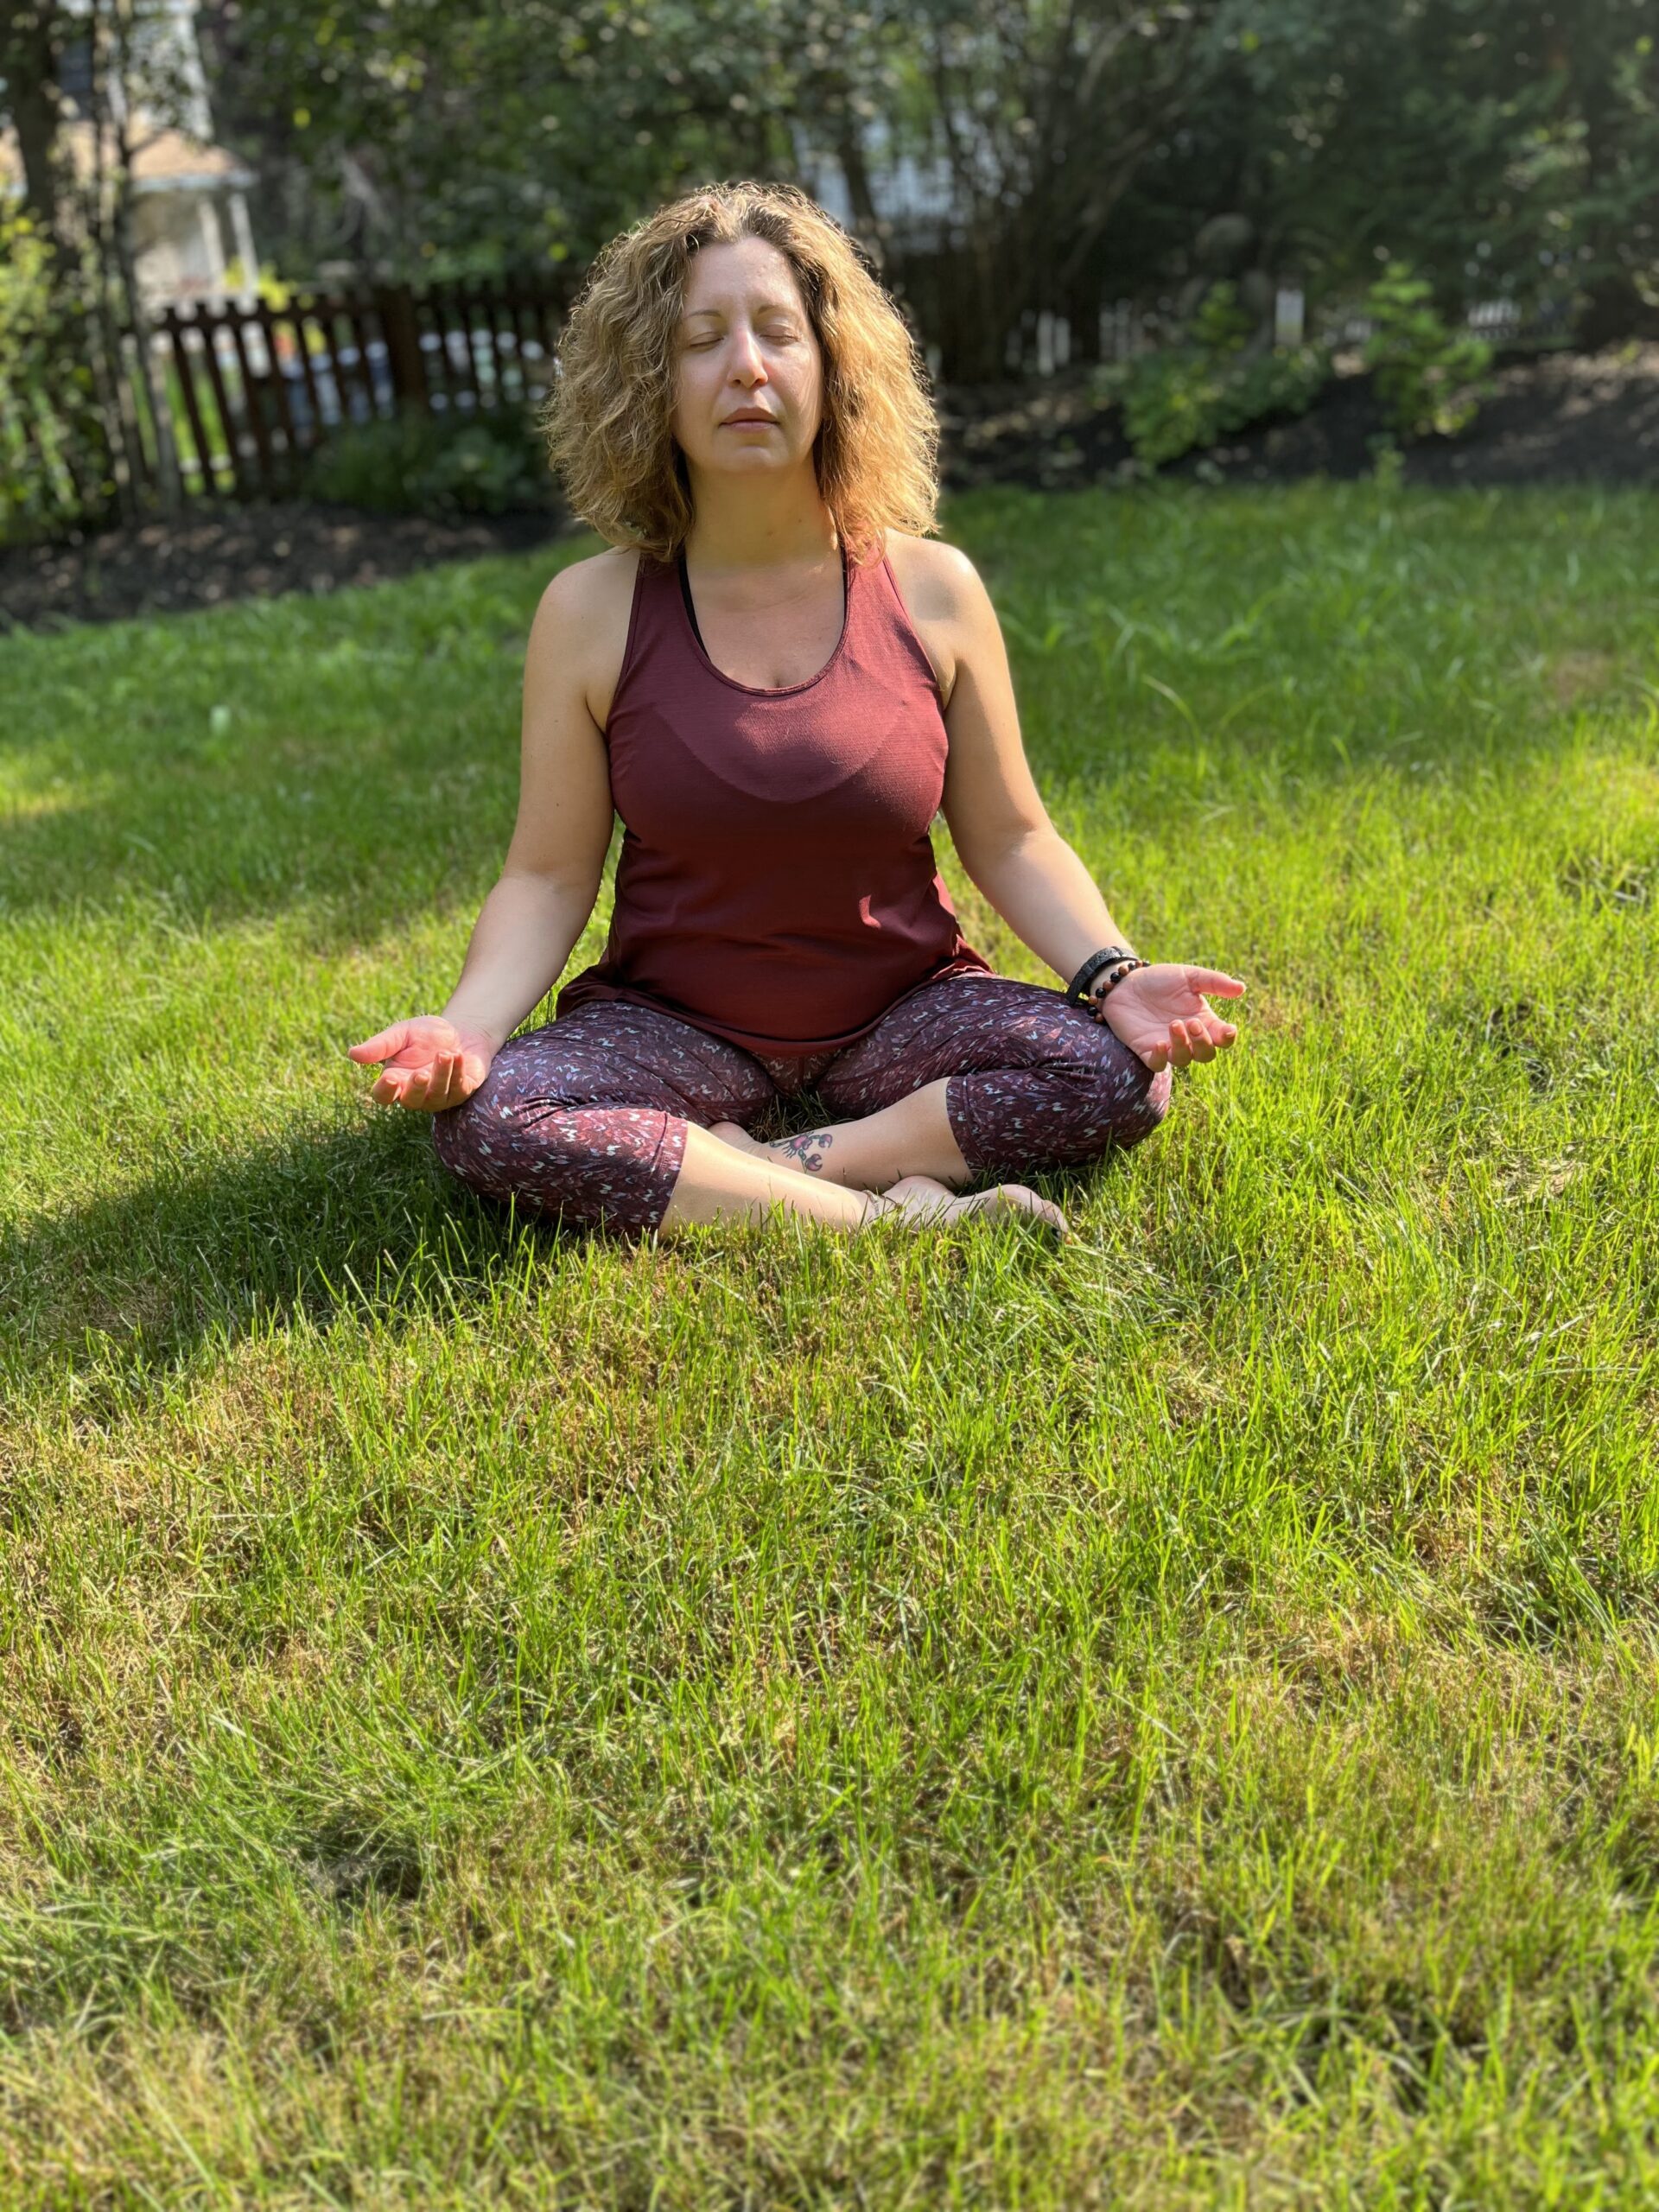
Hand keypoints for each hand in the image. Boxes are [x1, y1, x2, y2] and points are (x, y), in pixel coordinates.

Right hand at [347, 1015, 497, 1112]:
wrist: (460, 1032)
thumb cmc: (426, 1035)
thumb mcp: (401, 1034)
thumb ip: (380, 1046)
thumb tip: (352, 1054)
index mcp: (396, 1081)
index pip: (383, 1095)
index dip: (385, 1090)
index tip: (391, 1079)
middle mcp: (416, 1094)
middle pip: (411, 1101)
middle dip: (416, 1088)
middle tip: (421, 1073)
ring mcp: (439, 1097)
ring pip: (437, 1095)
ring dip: (441, 1075)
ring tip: (445, 1054)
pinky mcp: (461, 1092)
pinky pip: (459, 1088)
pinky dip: (458, 1071)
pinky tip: (458, 1055)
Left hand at [1092, 963, 1245, 1072]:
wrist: (1125, 983)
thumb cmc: (1160, 980)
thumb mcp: (1189, 976)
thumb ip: (1214, 982)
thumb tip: (1241, 989)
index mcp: (1203, 1020)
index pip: (1223, 1038)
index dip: (1228, 1038)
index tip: (1228, 1029)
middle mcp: (1188, 1037)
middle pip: (1206, 1054)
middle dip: (1203, 1042)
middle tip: (1192, 1022)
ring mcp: (1168, 1045)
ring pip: (1183, 1060)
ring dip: (1182, 1046)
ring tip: (1173, 1025)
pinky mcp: (1146, 1050)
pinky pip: (1158, 1065)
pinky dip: (1161, 1058)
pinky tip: (1159, 1043)